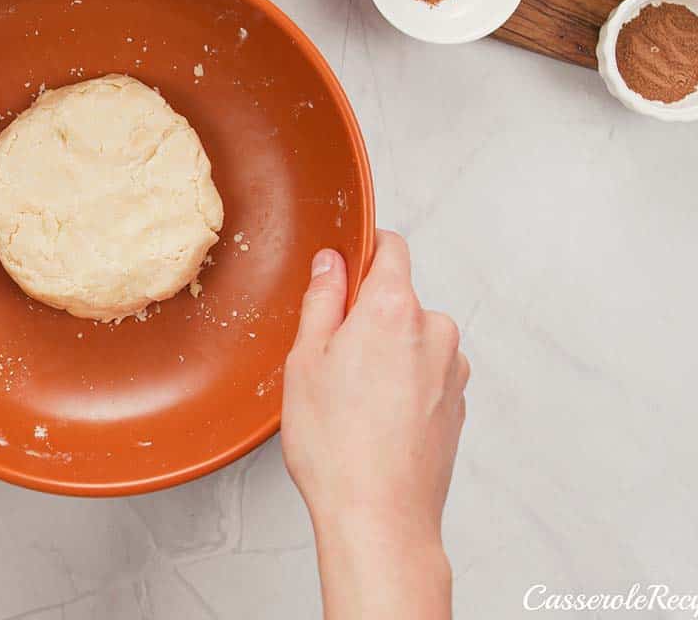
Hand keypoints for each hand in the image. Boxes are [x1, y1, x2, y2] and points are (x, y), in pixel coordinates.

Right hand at [282, 230, 467, 618]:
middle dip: (366, 316)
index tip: (340, 271)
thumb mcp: (306, 359)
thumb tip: (332, 263)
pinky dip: (402, 383)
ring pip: (412, 338)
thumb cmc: (337, 446)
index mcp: (395, 309)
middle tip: (329, 359)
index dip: (362, 252)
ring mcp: (453, 369)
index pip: (391, 247)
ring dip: (386, 352)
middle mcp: (435, 331)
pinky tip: (374, 419)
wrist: (380, 517)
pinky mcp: (459, 403)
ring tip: (350, 399)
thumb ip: (323, 299)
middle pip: (398, 298)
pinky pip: (425, 372)